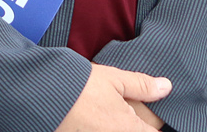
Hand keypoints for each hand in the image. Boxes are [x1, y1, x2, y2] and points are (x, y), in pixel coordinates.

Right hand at [53, 64, 171, 131]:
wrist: (40, 96)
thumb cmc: (78, 86)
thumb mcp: (113, 79)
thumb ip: (142, 85)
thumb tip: (166, 87)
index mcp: (131, 129)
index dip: (155, 121)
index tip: (151, 111)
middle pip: (137, 131)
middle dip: (135, 121)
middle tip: (122, 105)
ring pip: (119, 131)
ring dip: (118, 123)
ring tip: (105, 109)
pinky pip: (102, 130)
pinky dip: (103, 125)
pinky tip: (95, 115)